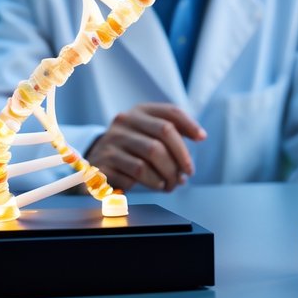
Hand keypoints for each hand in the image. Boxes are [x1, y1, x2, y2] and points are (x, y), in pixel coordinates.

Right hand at [85, 103, 206, 191]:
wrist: (95, 164)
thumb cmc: (132, 150)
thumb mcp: (148, 135)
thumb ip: (171, 133)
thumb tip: (199, 136)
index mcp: (139, 111)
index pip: (170, 112)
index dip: (189, 124)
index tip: (202, 138)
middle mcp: (124, 121)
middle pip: (164, 131)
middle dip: (181, 155)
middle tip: (188, 173)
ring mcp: (112, 140)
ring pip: (152, 154)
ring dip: (169, 172)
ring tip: (172, 183)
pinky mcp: (105, 162)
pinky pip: (137, 173)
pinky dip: (154, 181)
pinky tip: (158, 185)